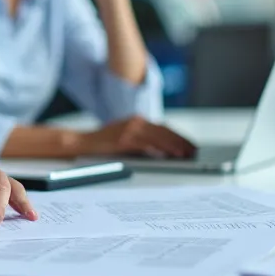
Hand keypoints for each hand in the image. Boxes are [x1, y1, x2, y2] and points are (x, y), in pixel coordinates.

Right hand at [75, 115, 196, 158]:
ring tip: (184, 154)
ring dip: (173, 145)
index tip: (190, 145)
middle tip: (193, 151)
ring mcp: (129, 130)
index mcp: (137, 120)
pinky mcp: (124, 140)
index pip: (163, 127)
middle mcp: (135, 122)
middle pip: (164, 131)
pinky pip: (146, 144)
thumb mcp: (125, 137)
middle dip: (180, 141)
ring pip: (157, 137)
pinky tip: (167, 155)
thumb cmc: (103, 143)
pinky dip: (159, 149)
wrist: (82, 143)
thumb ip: (142, 139)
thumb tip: (162, 150)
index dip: (179, 136)